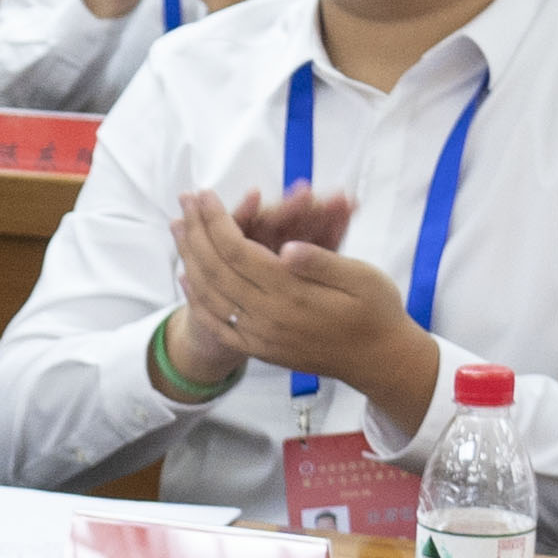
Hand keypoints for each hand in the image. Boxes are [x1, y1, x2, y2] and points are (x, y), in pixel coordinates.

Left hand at [164, 188, 427, 418]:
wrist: (380, 363)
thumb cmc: (377, 311)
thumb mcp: (362, 278)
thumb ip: (321, 262)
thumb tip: (286, 246)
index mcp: (292, 295)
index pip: (239, 251)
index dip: (217, 220)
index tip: (205, 194)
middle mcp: (269, 318)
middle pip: (217, 269)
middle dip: (197, 231)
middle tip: (184, 201)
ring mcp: (261, 337)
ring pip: (210, 294)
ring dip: (189, 257)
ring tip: (177, 228)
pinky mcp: (260, 350)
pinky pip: (218, 325)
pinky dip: (198, 299)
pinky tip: (187, 277)